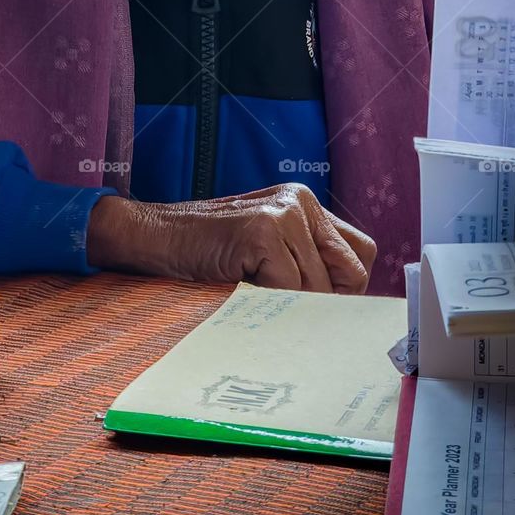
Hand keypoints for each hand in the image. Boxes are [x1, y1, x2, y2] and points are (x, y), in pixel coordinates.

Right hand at [86, 183, 374, 293]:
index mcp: (304, 203)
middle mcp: (300, 201)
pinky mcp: (263, 230)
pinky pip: (291, 289)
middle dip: (327, 302)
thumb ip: (301, 260)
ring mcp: (283, 213)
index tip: (318, 309)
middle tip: (288, 309)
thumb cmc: (206, 251)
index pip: (360, 254)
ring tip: (256, 295)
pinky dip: (271, 303)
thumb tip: (345, 313)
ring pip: (321, 288)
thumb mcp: (263, 247)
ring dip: (292, 307)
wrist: (153, 236)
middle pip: (352, 272)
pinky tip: (243, 289)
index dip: (345, 288)